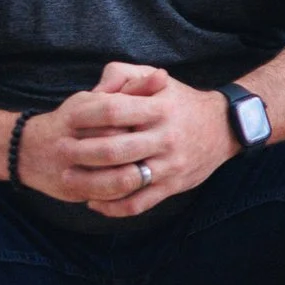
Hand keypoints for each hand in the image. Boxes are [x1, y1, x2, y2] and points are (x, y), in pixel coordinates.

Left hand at [15, 62, 235, 216]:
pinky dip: (113, 207)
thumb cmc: (181, 101)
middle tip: (60, 152)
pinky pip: (138, 203)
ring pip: (124, 181)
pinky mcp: (172, 186)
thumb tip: (94, 92)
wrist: (224, 127)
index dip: (86, 116)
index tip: (66, 120)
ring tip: (69, 180)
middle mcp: (165, 138)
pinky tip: (94, 202)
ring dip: (92, 184)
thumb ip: (122, 76)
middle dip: (81, 153)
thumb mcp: (156, 78)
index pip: (115, 111)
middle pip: (114, 149)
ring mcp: (169, 165)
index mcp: (159, 109)